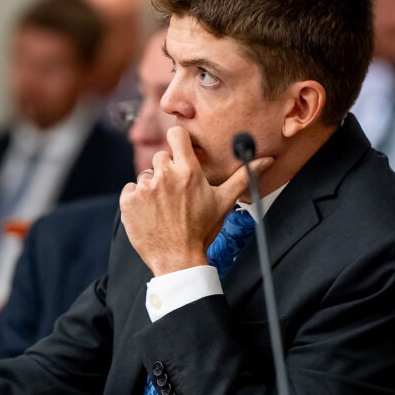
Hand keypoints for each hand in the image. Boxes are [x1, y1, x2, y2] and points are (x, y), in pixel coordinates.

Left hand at [119, 126, 271, 275]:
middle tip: (176, 194)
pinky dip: (136, 200)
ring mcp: (144, 188)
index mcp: (188, 171)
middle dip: (167, 171)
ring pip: (145, 175)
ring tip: (164, 208)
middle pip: (161, 157)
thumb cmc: (202, 231)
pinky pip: (130, 190)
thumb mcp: (225, 201)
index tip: (180, 151)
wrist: (178, 259)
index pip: (176, 135)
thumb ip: (243, 176)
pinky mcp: (128, 201)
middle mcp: (165, 175)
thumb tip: (265, 160)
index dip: (177, 141)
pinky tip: (149, 213)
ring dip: (152, 187)